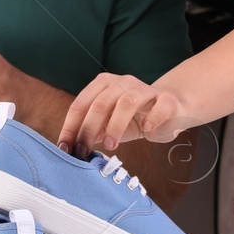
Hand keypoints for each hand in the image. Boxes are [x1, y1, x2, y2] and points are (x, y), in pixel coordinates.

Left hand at [58, 73, 192, 157]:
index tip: (64, 148)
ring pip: (126, 103)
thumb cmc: (133, 118)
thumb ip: (92, 131)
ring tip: (111, 145)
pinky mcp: (167, 100)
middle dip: (88, 129)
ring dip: (115, 125)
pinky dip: (152, 118)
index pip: (80, 104)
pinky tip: (146, 129)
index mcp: (103, 85)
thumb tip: (70, 148)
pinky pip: (160, 106)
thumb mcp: (108, 124)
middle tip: (83, 151)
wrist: (169, 108)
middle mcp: (123, 82)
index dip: (70, 127)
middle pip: (100, 104)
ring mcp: (145, 90)